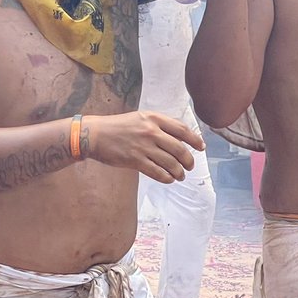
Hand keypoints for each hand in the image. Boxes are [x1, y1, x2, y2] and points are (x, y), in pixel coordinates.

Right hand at [84, 111, 203, 182]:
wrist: (95, 134)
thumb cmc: (119, 126)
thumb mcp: (141, 118)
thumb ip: (160, 125)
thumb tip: (180, 137)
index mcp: (154, 118)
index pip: (182, 129)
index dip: (195, 140)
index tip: (201, 147)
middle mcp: (151, 131)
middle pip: (179, 148)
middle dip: (188, 160)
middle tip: (190, 166)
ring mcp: (143, 147)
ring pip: (170, 163)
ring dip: (179, 172)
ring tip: (180, 175)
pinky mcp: (135, 160)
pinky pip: (157, 172)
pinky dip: (166, 178)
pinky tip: (169, 179)